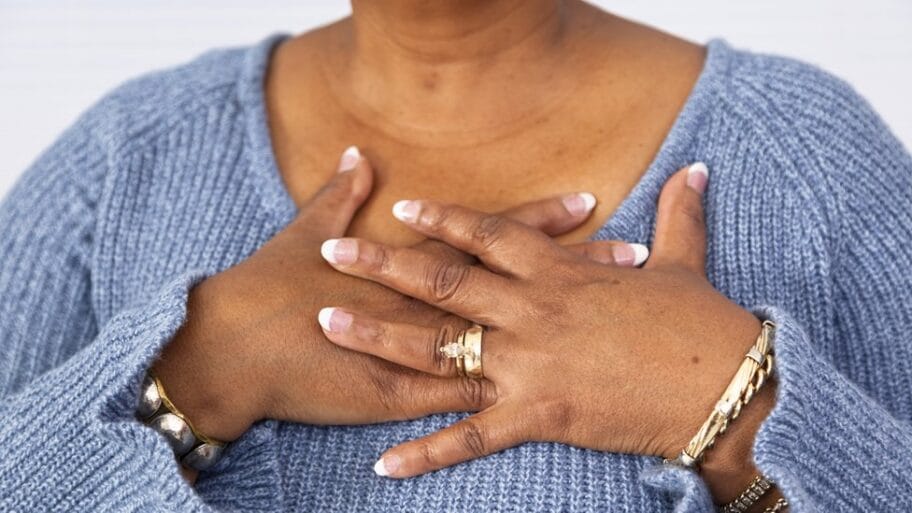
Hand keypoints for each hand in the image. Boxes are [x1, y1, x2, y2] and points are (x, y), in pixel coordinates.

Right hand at [152, 147, 640, 445]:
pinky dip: (508, 406)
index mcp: (414, 263)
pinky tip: (562, 407)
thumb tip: (354, 156)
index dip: (542, 220)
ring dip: (565, 342)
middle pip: (520, 287)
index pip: (492, 236)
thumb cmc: (269, 288)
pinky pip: (466, 410)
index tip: (588, 202)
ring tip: (620, 333)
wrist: (235, 350)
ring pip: (512, 346)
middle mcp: (432, 306)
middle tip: (636, 258)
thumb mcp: (308, 233)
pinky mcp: (404, 399)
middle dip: (580, 274)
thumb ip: (340, 197)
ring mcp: (424, 354)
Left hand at [317, 163, 770, 500]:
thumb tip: (695, 170)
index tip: (402, 209)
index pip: (490, 235)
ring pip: (440, 350)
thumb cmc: (704, 324)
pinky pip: (470, 436)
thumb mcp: (686, 263)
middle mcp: (533, 312)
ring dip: (380, 338)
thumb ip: (678, 216)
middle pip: (444, 284)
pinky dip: (425, 451)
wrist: (726, 388)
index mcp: (561, 273)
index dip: (444, 219)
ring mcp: (530, 365)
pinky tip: (384, 461)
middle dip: (383, 266)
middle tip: (331, 256)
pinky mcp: (539, 416)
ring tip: (329, 327)